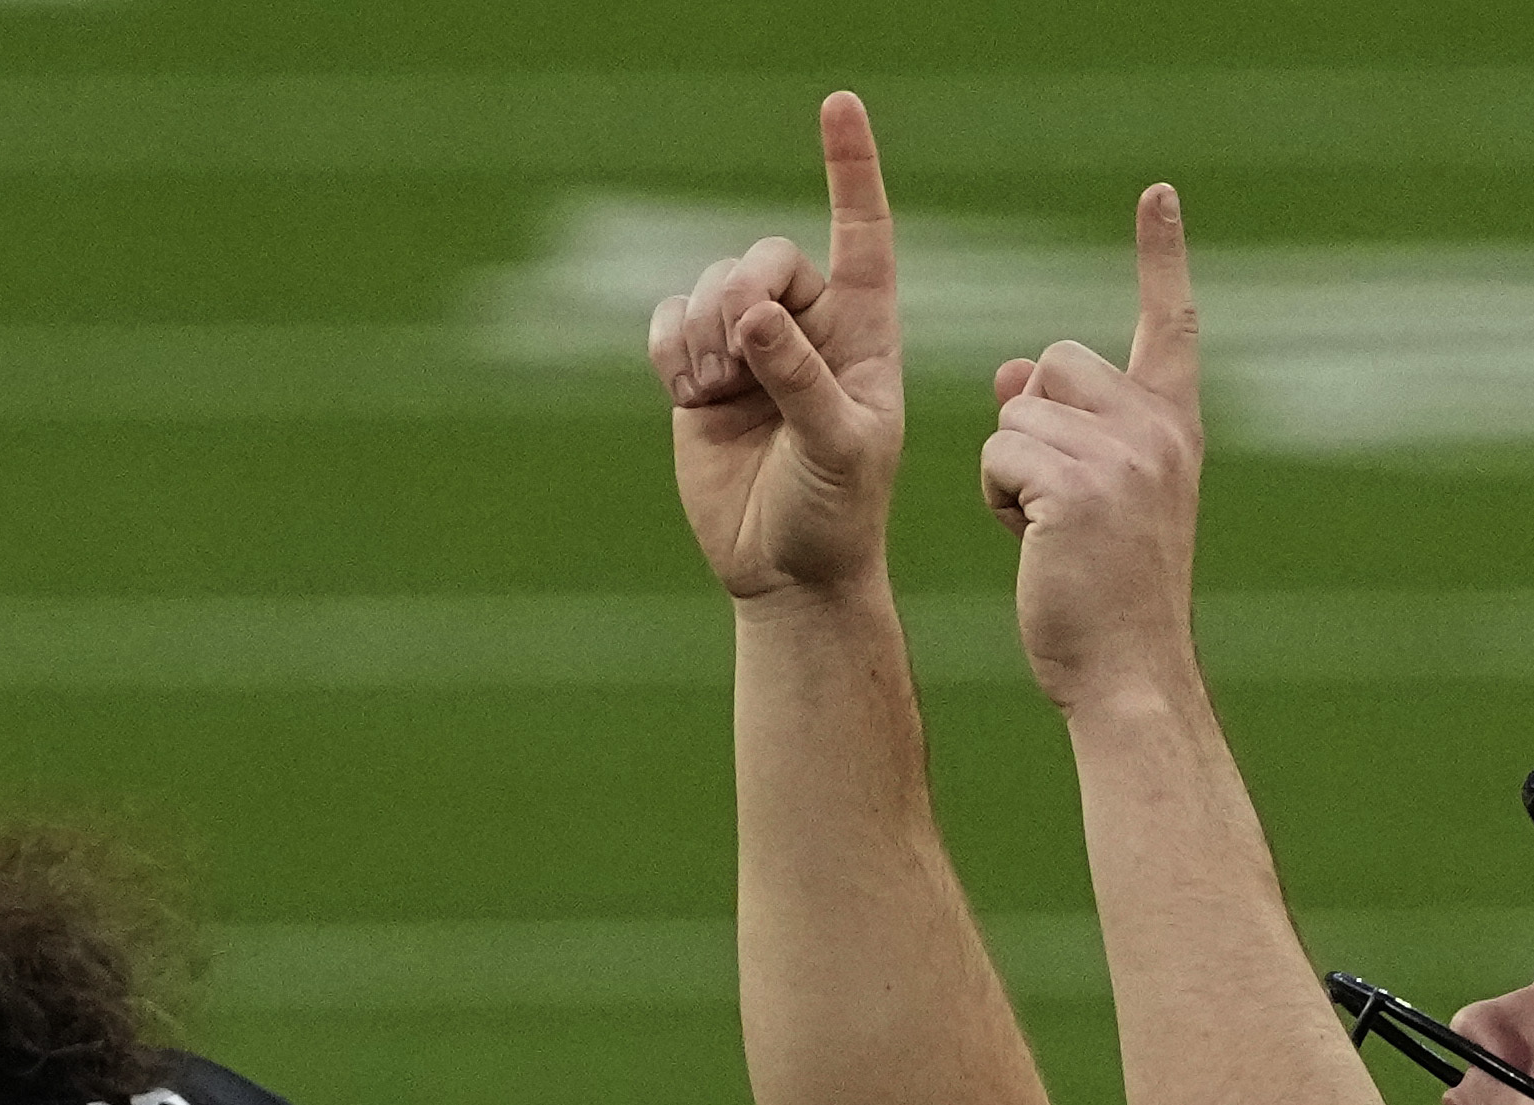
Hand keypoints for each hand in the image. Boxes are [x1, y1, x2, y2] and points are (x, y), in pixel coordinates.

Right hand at [651, 89, 904, 601]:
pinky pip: (668, 320)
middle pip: (764, 257)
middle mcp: (809, 326)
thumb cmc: (835, 512)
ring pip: (710, 288)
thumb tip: (752, 313)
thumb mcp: (838, 447)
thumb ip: (800, 377)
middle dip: (741, 292)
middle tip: (738, 354)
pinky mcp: (699, 372)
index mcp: (865, 330)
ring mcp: (750, 347)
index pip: (862, 231)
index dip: (850, 168)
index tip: (840, 104)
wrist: (783, 571)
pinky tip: (686, 391)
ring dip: (702, 334)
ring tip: (714, 394)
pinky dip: (669, 346)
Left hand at [980, 183, 1205, 715]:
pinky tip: (1034, 544)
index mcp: (1176, 428)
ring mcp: (1121, 456)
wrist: (1129, 674)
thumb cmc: (1110, 596)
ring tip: (1050, 533)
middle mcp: (1158, 429)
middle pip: (1056, 359)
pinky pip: (999, 452)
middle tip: (1058, 500)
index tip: (1158, 194)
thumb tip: (1012, 372)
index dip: (1162, 256)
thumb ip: (1069, 427)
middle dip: (1033, 417)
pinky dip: (998, 499)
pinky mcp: (1074, 486)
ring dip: (1011, 469)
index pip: (1171, 324)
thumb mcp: (1101, 498)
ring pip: (1016, 411)